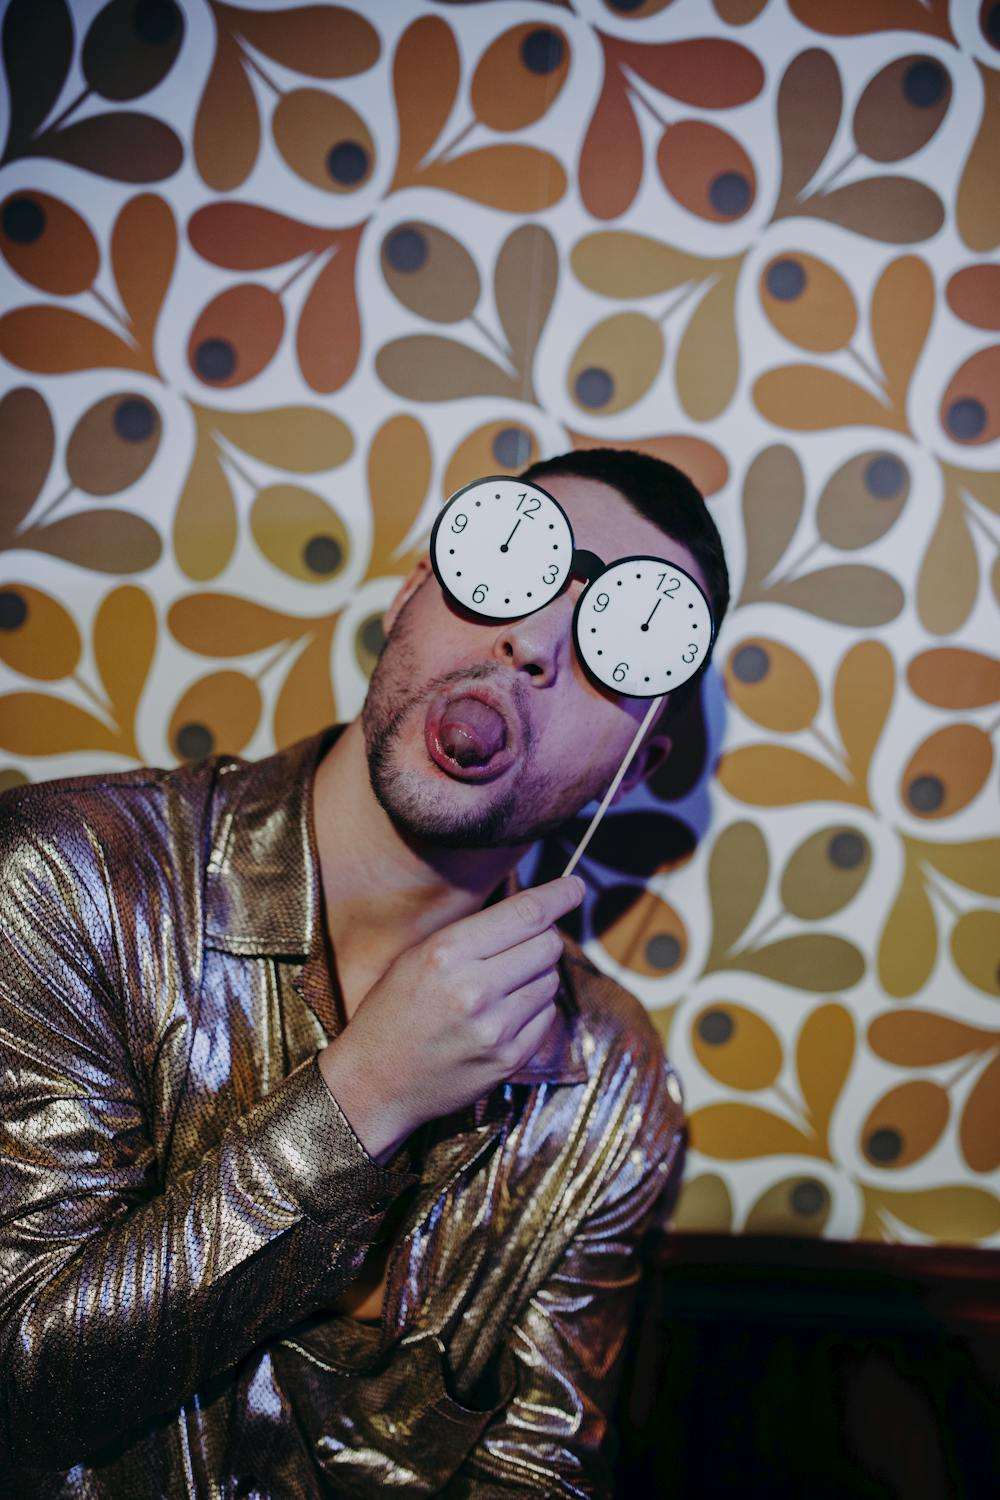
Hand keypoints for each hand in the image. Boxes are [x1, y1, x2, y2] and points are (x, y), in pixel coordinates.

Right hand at [317, 876, 584, 1163]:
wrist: (375, 1084)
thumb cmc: (393, 1011)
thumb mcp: (417, 956)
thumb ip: (471, 933)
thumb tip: (530, 911)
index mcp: (447, 953)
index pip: (526, 914)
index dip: (559, 895)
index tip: (575, 886)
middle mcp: (474, 989)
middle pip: (548, 944)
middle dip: (543, 938)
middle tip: (524, 944)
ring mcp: (496, 1028)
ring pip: (550, 980)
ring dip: (537, 975)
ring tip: (503, 985)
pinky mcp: (510, 1059)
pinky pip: (546, 1016)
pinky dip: (534, 1008)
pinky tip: (503, 1015)